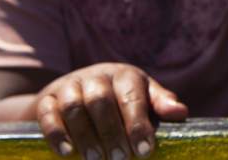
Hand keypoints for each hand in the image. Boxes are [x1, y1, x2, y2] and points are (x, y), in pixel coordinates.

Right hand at [34, 63, 187, 158]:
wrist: (73, 92)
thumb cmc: (119, 99)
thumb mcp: (142, 97)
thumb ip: (160, 105)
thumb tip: (180, 113)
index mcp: (125, 76)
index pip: (132, 96)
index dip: (138, 124)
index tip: (144, 151)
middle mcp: (97, 77)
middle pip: (102, 101)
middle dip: (112, 133)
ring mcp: (70, 86)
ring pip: (74, 106)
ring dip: (85, 135)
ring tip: (95, 159)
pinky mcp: (47, 99)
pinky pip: (48, 113)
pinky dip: (57, 133)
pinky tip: (67, 153)